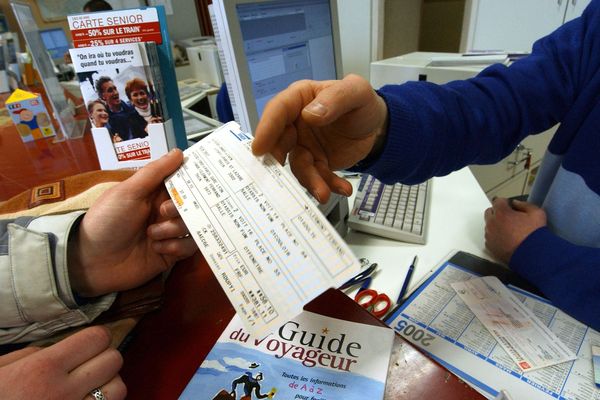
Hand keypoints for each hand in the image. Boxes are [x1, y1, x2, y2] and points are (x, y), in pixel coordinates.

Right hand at [0, 326, 124, 399]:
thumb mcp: (1, 369)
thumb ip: (34, 354)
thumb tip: (62, 349)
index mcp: (42, 369)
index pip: (97, 338)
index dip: (97, 337)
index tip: (90, 342)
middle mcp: (63, 392)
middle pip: (114, 360)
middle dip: (104, 358)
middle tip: (89, 364)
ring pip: (119, 389)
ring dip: (109, 384)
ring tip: (92, 386)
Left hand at [68, 149, 196, 296]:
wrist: (92, 261)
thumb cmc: (107, 221)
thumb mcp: (128, 192)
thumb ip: (155, 172)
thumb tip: (179, 152)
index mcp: (154, 192)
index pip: (182, 182)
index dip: (192, 181)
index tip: (203, 180)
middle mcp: (164, 211)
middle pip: (192, 204)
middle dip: (180, 209)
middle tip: (162, 213)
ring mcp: (169, 233)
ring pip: (192, 225)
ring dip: (174, 230)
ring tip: (151, 236)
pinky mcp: (171, 253)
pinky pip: (189, 246)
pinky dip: (176, 247)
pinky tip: (157, 249)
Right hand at [252, 74, 387, 202]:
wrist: (377, 126)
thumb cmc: (362, 103)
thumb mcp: (356, 92)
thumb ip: (335, 99)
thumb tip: (310, 115)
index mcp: (299, 99)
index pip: (278, 110)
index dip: (267, 128)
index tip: (259, 148)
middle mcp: (296, 124)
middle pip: (279, 142)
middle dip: (279, 161)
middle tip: (280, 179)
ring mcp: (304, 146)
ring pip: (298, 165)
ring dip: (310, 180)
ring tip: (324, 193)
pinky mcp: (316, 163)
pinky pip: (317, 177)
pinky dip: (328, 185)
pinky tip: (343, 188)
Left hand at [484, 198, 546, 262]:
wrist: (532, 256)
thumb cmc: (534, 234)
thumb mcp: (537, 213)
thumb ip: (524, 204)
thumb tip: (515, 203)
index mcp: (501, 213)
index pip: (497, 201)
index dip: (505, 203)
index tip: (511, 207)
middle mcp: (492, 223)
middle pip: (490, 212)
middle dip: (498, 213)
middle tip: (509, 218)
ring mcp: (489, 235)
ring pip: (489, 225)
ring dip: (496, 225)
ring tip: (509, 231)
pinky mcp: (489, 246)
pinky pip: (489, 237)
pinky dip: (495, 236)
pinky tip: (506, 240)